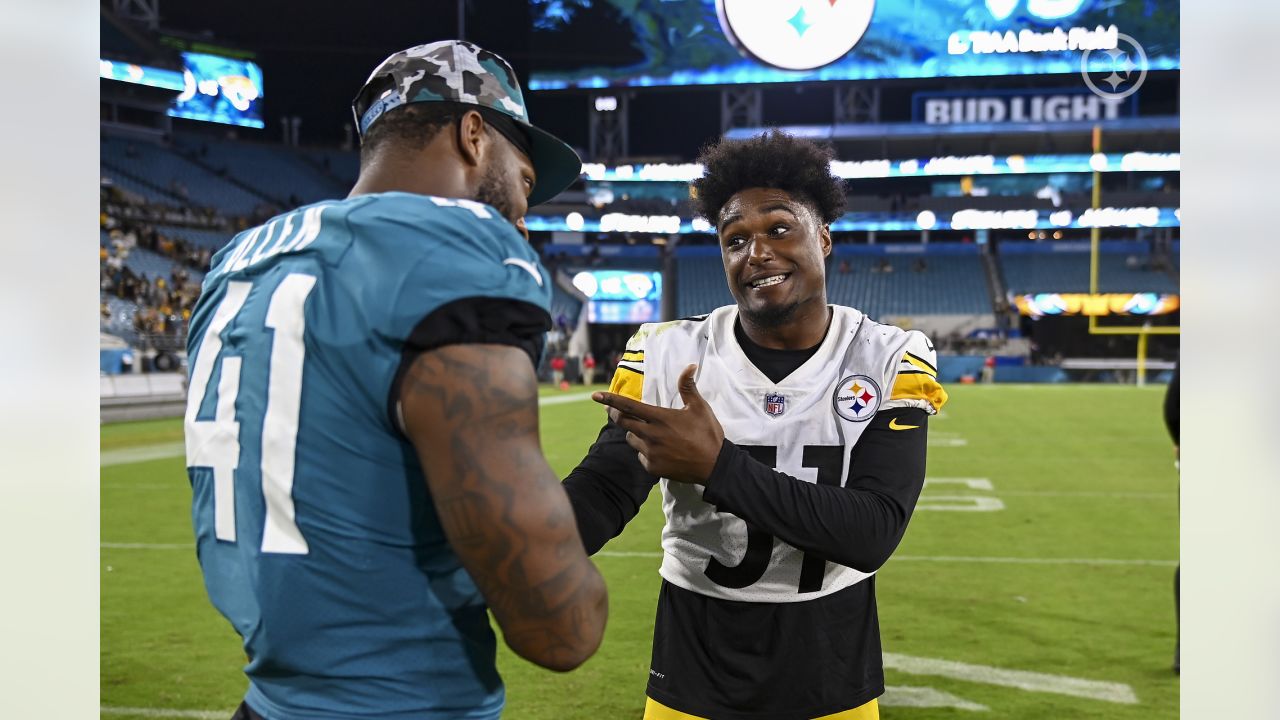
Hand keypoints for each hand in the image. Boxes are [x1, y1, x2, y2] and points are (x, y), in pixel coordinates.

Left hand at [592, 364, 724, 482]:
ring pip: (631, 439)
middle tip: (615, 411)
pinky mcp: (652, 468)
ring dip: (635, 434)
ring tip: (651, 434)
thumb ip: (688, 387)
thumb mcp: (699, 408)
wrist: (714, 466)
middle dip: (616, 415)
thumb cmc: (707, 434)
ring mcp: (650, 453)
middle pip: (623, 422)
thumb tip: (690, 365)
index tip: (595, 395)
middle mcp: (651, 435)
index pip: (628, 406)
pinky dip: (645, 451)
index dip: (610, 399)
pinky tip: (661, 451)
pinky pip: (641, 456)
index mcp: (660, 418)